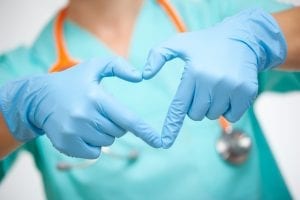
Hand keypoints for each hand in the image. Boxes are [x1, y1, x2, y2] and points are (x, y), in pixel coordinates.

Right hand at [0, 57, 161, 157]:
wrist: (40, 99)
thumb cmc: (73, 81)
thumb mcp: (94, 66)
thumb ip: (119, 66)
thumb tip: (140, 77)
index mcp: (95, 97)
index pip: (126, 118)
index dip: (144, 131)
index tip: (158, 142)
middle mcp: (84, 116)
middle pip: (119, 131)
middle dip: (116, 123)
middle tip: (100, 111)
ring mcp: (74, 132)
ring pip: (107, 141)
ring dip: (105, 132)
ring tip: (89, 119)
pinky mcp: (67, 144)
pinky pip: (94, 152)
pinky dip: (94, 144)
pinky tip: (82, 130)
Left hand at [143, 8, 286, 147]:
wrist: (241, 37)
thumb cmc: (205, 43)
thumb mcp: (179, 42)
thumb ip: (157, 55)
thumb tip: (144, 75)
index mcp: (194, 72)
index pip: (179, 106)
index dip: (172, 126)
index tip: (165, 143)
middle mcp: (212, 81)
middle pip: (196, 115)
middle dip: (196, 105)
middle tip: (202, 87)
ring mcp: (231, 87)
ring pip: (213, 115)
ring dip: (212, 106)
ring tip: (217, 85)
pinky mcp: (247, 92)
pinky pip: (232, 116)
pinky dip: (229, 109)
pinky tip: (229, 91)